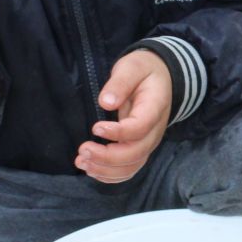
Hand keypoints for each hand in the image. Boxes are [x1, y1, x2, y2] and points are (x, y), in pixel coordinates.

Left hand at [76, 50, 170, 182]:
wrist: (160, 78)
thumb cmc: (143, 70)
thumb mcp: (132, 66)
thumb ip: (120, 83)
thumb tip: (106, 103)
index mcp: (155, 107)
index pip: (140, 128)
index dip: (118, 133)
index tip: (95, 127)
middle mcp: (155, 130)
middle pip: (136, 153)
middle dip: (107, 156)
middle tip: (83, 149)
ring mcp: (148, 142)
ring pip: (132, 166)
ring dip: (105, 169)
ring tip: (81, 162)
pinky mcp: (139, 149)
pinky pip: (129, 169)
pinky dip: (110, 175)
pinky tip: (91, 170)